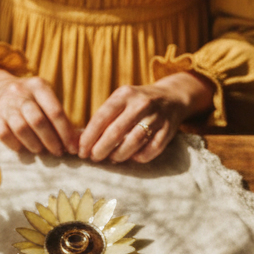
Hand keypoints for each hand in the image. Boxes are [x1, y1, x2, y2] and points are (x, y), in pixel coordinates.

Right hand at [0, 67, 78, 156]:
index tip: (73, 148)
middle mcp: (20, 92)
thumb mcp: (45, 99)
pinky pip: (5, 135)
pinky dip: (16, 145)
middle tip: (58, 152)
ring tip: (41, 151)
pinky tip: (23, 149)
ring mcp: (5, 105)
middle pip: (38, 120)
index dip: (66, 133)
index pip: (55, 111)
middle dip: (51, 140)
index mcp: (38, 86)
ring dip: (34, 144)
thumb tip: (78, 141)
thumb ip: (60, 118)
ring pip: (21, 128)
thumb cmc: (30, 101)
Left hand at [78, 73, 213, 163]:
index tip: (81, 151)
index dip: (89, 137)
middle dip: (101, 149)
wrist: (172, 97)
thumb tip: (82, 142)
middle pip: (115, 132)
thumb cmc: (138, 103)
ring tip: (112, 158)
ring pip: (133, 143)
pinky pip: (151, 150)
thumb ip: (105, 117)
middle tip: (94, 158)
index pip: (101, 118)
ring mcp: (155, 117)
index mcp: (124, 95)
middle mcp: (140, 104)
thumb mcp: (121, 101)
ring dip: (119, 155)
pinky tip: (132, 158)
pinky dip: (140, 157)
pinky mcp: (167, 131)